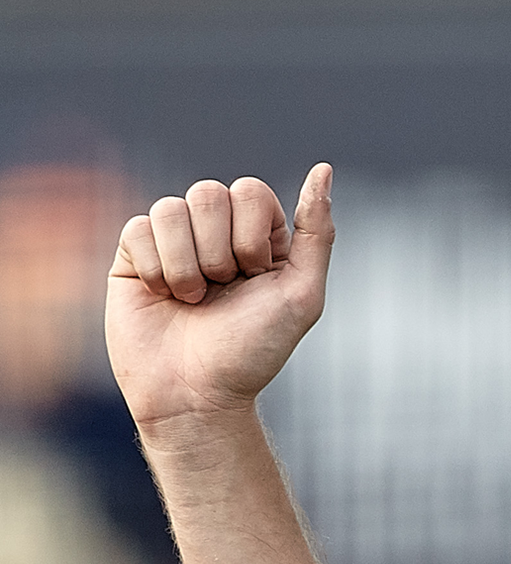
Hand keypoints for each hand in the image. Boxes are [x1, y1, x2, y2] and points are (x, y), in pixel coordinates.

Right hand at [106, 164, 334, 431]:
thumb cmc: (254, 348)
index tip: (256, 277)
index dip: (251, 236)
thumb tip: (324, 169)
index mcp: (259, 233)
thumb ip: (316, 230)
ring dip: (187, 263)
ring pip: (171, 207)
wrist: (196, 394)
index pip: (250, 191)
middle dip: (219, 251)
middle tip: (222, 290)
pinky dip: (156, 268)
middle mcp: (216, 230)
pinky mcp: (133, 256)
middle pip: (209, 193)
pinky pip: (138, 228)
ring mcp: (173, 241)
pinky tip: (164, 296)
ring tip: (193, 299)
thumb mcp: (302, 293)